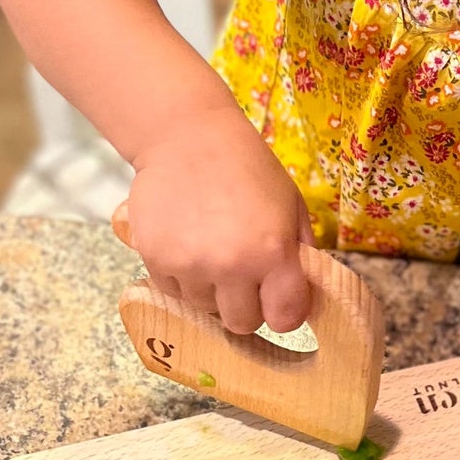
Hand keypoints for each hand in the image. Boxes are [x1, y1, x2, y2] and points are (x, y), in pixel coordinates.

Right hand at [119, 106, 314, 335]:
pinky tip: (189, 244)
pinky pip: (174, 292)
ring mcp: (189, 265)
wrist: (187, 136)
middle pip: (242, 323)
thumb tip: (304, 295)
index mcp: (274, 252)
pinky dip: (183, 278)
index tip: (280, 299)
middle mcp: (231, 265)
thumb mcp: (291, 205)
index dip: (285, 312)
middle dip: (247, 306)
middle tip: (244, 276)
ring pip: (205, 308)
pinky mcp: (155, 259)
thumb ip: (302, 254)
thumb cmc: (248, 168)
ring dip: (212, 290)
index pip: (285, 319)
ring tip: (213, 249)